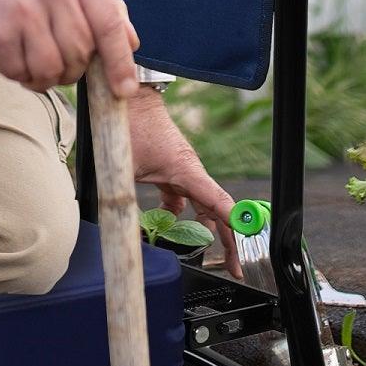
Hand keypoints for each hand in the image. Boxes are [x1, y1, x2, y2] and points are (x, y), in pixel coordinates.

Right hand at [0, 0, 140, 96]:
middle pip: (81, 54)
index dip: (120, 61)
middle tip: (51, 57)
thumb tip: (131, 41)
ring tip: (26, 56)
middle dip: (71, 68)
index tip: (124, 90)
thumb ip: (97, 4)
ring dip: (42, 75)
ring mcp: (21, 10)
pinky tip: (3, 49)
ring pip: (52, 70)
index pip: (108, 22)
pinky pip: (20, 74)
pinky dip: (14, 72)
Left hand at [127, 87, 241, 276]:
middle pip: (216, 210)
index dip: (233, 229)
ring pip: (200, 204)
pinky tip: (168, 223)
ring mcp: (182, 170)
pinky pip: (183, 195)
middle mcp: (190, 171)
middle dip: (226, 241)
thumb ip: (124, 199)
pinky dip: (179, 212)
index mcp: (187, 170)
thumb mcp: (124, 167)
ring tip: (207, 255)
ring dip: (203, 228)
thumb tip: (122, 228)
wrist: (130, 98)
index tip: (243, 250)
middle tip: (234, 268)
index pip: (219, 204)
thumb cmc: (131, 125)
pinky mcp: (171, 168)